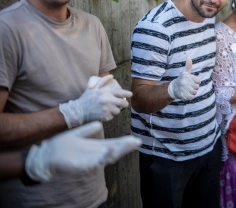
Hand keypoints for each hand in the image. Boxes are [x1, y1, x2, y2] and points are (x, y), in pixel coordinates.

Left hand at [25, 121, 141, 182]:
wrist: (45, 154)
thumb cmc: (61, 146)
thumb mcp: (78, 133)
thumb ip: (89, 129)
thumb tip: (100, 123)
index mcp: (95, 147)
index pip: (113, 145)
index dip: (124, 142)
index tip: (135, 139)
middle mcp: (94, 154)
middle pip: (114, 151)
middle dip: (125, 147)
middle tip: (137, 142)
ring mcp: (88, 161)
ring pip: (107, 158)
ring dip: (118, 151)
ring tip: (128, 145)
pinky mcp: (80, 166)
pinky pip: (93, 163)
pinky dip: (101, 158)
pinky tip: (108, 151)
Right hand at [59, 75, 131, 127]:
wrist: (78, 111)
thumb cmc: (86, 98)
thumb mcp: (93, 87)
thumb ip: (102, 81)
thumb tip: (111, 76)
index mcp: (106, 92)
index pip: (121, 93)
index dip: (127, 94)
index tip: (130, 95)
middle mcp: (107, 100)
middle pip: (123, 104)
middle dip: (123, 104)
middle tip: (120, 104)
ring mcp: (106, 109)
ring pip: (118, 111)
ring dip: (115, 110)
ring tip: (109, 108)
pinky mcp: (105, 117)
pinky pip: (112, 117)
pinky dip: (110, 116)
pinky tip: (104, 113)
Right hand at [168, 57, 200, 99]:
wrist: (173, 88)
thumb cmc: (181, 79)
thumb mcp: (185, 72)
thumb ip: (188, 65)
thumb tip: (188, 57)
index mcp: (186, 76)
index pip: (199, 80)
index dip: (196, 81)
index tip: (192, 81)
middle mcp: (184, 82)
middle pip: (197, 87)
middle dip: (195, 87)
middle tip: (189, 86)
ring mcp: (183, 89)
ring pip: (195, 92)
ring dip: (193, 92)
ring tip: (188, 90)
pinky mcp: (182, 96)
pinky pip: (192, 97)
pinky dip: (190, 96)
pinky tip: (187, 94)